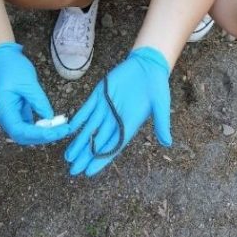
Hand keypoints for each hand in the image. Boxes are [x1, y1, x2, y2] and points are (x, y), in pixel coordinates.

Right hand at [0, 42, 78, 144]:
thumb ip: (39, 101)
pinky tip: (52, 123)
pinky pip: (28, 125)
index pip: (20, 131)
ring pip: (25, 133)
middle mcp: (4, 116)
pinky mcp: (16, 112)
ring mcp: (10, 115)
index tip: (57, 131)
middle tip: (62, 130)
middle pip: (22, 136)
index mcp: (3, 109)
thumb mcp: (28, 82)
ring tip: (60, 128)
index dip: (39, 135)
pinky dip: (40, 127)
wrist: (2, 58)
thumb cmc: (11, 67)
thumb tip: (50, 118)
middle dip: (43, 137)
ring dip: (42, 134)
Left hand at [64, 47, 171, 175]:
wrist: (147, 65)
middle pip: (97, 142)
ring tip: (68, 156)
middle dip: (85, 156)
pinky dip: (77, 119)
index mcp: (129, 125)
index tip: (89, 172)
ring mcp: (106, 108)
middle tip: (73, 170)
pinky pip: (85, 110)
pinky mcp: (99, 95)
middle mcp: (115, 119)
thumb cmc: (156, 86)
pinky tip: (68, 130)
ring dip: (78, 142)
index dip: (100, 159)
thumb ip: (162, 124)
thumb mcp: (161, 105)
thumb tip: (167, 143)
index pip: (112, 147)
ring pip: (88, 129)